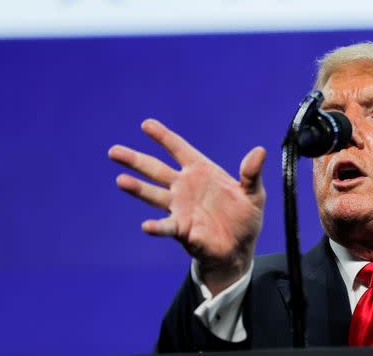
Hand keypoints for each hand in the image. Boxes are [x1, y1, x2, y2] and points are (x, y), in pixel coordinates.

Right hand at [108, 119, 265, 293]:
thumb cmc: (244, 217)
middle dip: (135, 160)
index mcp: (201, 171)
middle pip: (156, 170)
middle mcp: (185, 187)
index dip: (162, 137)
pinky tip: (146, 226)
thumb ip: (252, 173)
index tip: (145, 124)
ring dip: (138, 189)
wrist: (240, 248)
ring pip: (154, 195)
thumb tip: (259, 151)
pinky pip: (167, 227)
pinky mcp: (182, 230)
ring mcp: (180, 208)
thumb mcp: (254, 194)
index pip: (178, 149)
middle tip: (113, 151)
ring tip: (120, 181)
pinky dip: (157, 226)